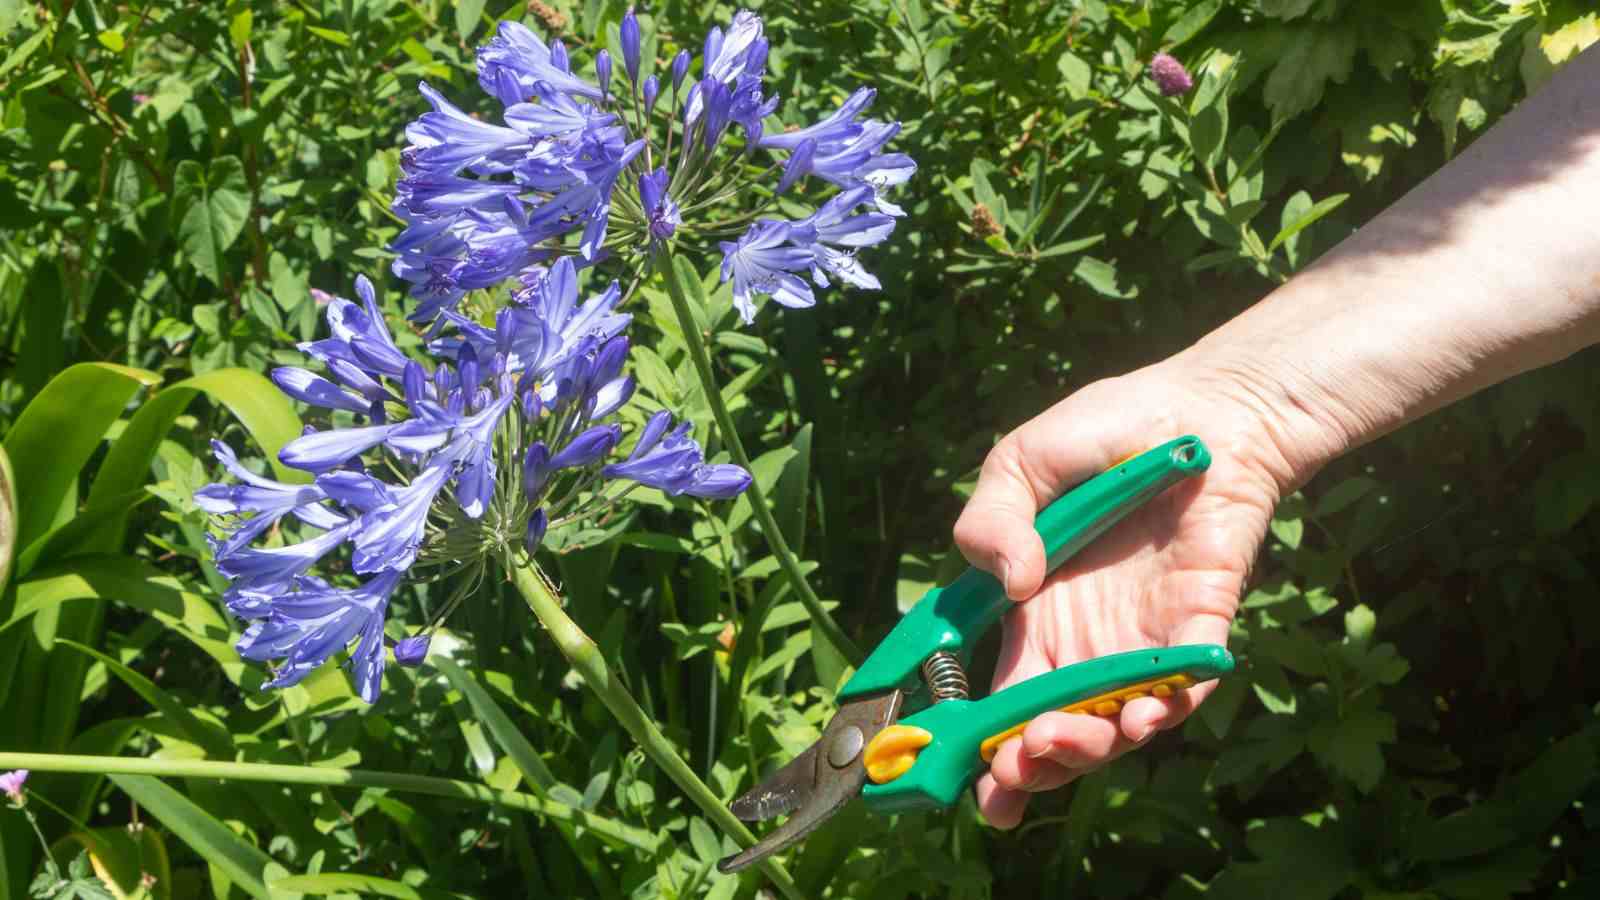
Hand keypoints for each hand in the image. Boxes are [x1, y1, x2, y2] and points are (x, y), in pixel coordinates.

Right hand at [953, 355, 1303, 827]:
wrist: (1201, 410)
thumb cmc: (1107, 432)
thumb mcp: (1019, 463)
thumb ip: (990, 520)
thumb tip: (1009, 582)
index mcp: (1034, 618)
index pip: (1003, 701)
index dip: (982, 746)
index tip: (961, 776)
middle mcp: (1087, 643)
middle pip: (1057, 730)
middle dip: (1032, 766)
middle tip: (1012, 767)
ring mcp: (1146, 640)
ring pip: (1116, 723)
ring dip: (1089, 747)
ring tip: (1059, 739)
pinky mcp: (1201, 626)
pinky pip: (1186, 685)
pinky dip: (1165, 709)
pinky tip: (1142, 717)